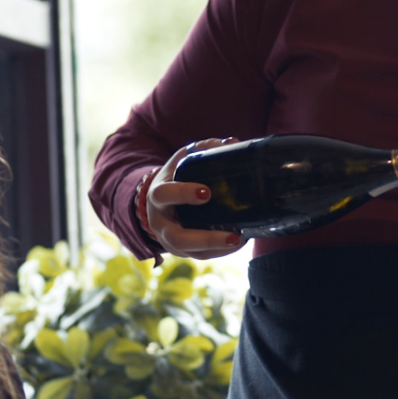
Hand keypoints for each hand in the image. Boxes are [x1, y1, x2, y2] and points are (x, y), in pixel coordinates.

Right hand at [140, 138, 248, 258]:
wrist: (156, 203)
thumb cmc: (174, 177)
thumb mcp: (180, 160)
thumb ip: (202, 148)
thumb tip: (232, 142)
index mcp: (158, 196)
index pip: (165, 195)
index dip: (184, 194)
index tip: (206, 192)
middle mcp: (161, 223)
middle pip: (179, 238)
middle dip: (206, 239)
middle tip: (233, 235)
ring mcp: (170, 241)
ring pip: (192, 252)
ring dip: (218, 249)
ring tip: (241, 240)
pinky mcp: (182, 251)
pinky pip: (201, 255)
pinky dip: (220, 251)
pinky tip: (239, 241)